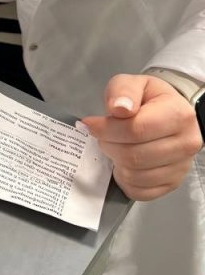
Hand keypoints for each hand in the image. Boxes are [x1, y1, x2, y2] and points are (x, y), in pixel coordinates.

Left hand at [81, 74, 203, 200]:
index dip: (106, 129)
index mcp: (178, 115)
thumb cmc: (149, 99)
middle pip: (133, 156)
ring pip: (135, 175)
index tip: (89, 124)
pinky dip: (124, 180)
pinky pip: (140, 192)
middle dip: (108, 146)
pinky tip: (123, 164)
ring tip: (114, 147)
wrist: (170, 114)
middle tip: (102, 136)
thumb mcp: (134, 83)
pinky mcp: (173, 184)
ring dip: (115, 162)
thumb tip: (119, 109)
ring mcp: (181, 167)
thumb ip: (123, 91)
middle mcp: (186, 144)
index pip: (136, 129)